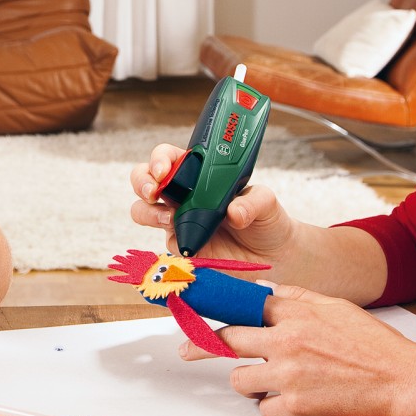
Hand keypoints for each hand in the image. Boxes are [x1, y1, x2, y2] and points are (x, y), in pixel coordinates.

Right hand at [129, 143, 298, 261]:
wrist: (273, 257)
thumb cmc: (266, 221)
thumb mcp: (266, 202)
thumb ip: (253, 202)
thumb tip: (234, 212)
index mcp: (199, 173)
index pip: (170, 157)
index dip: (160, 159)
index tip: (165, 169)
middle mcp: (183, 193)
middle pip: (145, 179)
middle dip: (142, 181)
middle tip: (154, 191)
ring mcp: (178, 219)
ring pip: (143, 210)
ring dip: (147, 212)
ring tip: (169, 219)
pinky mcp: (182, 245)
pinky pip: (166, 242)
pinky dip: (173, 241)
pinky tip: (190, 244)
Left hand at [182, 286, 415, 415]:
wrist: (403, 382)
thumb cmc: (374, 345)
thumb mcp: (336, 307)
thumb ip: (296, 298)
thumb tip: (264, 291)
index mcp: (296, 314)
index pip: (241, 306)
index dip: (214, 309)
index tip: (190, 311)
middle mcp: (287, 343)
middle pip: (227, 341)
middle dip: (205, 346)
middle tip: (188, 351)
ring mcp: (289, 377)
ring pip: (239, 380)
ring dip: (249, 382)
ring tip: (268, 382)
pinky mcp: (296, 408)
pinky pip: (263, 409)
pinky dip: (274, 407)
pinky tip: (294, 401)